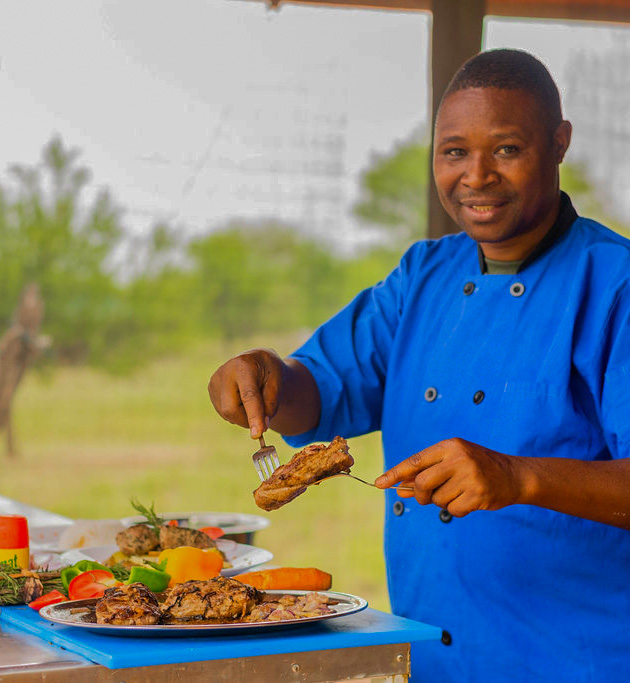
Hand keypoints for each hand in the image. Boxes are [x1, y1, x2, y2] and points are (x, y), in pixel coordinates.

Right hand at [208, 348, 283, 438]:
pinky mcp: (211, 390)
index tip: (257, 434)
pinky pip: (224, 412)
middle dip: (248, 420)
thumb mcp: (277, 382)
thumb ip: (271, 404)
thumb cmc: (268, 370)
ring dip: (244, 416)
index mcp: (244, 365)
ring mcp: (214, 381)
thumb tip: (261, 427)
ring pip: (228, 414)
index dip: (253, 416)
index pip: (249, 396)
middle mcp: (224, 372)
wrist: (256, 359)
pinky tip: (242, 398)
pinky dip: (237, 412)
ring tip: (253, 398)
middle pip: (231, 409)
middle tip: (262, 419)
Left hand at [374, 438, 523, 517]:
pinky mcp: (479, 495)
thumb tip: (398, 489)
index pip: (415, 460)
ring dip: (442, 502)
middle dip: (421, 494)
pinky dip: (456, 509)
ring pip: (437, 499)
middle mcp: (459, 458)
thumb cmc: (476, 467)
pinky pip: (453, 510)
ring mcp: (470, 476)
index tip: (378, 484)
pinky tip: (469, 500)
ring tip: (459, 492)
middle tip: (427, 496)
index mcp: (449, 446)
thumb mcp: (451, 463)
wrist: (514, 475)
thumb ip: (425, 474)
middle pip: (423, 483)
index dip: (395, 473)